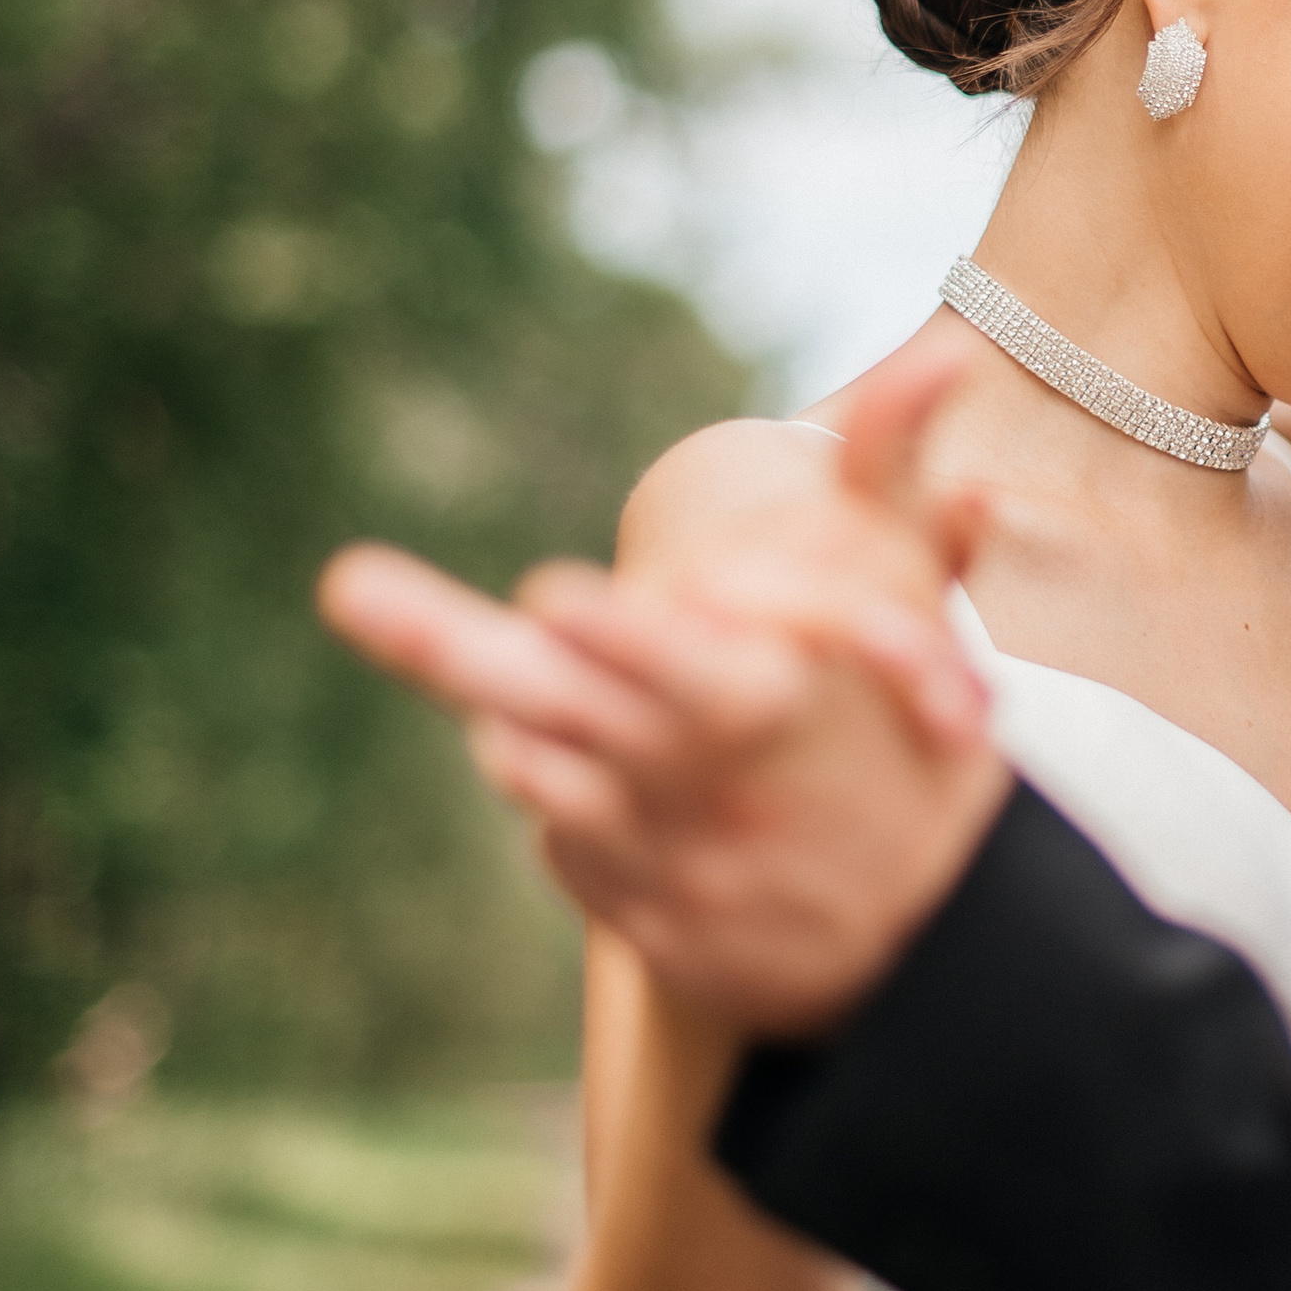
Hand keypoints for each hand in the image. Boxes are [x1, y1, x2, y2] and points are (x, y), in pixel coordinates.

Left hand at [318, 338, 1012, 1035]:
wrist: (933, 936)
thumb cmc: (912, 737)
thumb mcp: (913, 614)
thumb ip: (894, 480)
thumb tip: (941, 354)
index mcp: (779, 706)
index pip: (685, 669)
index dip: (620, 635)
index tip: (549, 593)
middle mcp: (707, 793)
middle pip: (555, 711)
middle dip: (443, 644)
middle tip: (349, 583)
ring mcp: (668, 871)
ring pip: (539, 775)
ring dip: (519, 720)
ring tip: (542, 672)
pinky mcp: (640, 926)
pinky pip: (564, 847)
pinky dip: (573, 800)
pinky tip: (621, 779)